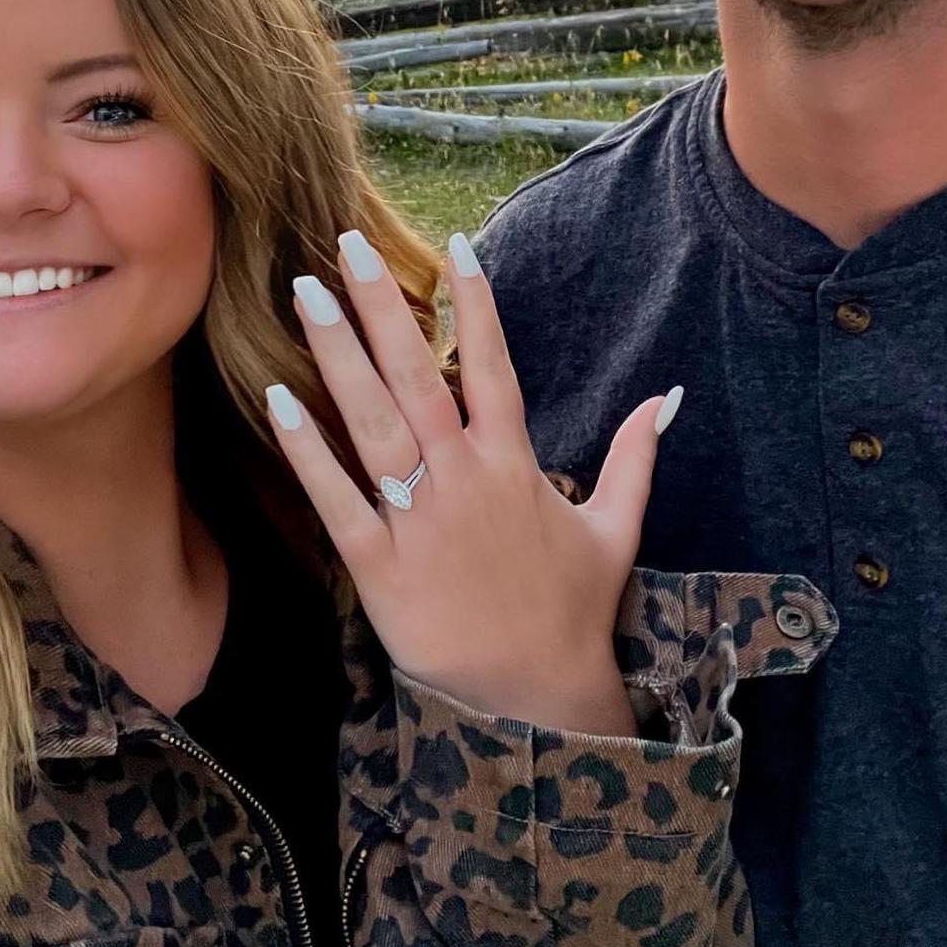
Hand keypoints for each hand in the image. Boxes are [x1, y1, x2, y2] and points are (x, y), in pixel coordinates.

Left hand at [264, 228, 680, 735]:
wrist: (534, 703)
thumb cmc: (574, 611)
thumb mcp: (616, 528)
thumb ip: (636, 456)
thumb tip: (669, 396)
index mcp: (516, 465)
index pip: (494, 365)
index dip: (476, 304)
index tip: (457, 243)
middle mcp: (465, 481)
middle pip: (418, 377)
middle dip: (381, 307)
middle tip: (348, 244)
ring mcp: (421, 522)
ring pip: (372, 425)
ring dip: (336, 357)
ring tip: (304, 293)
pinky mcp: (379, 570)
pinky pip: (338, 502)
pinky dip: (309, 453)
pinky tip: (277, 401)